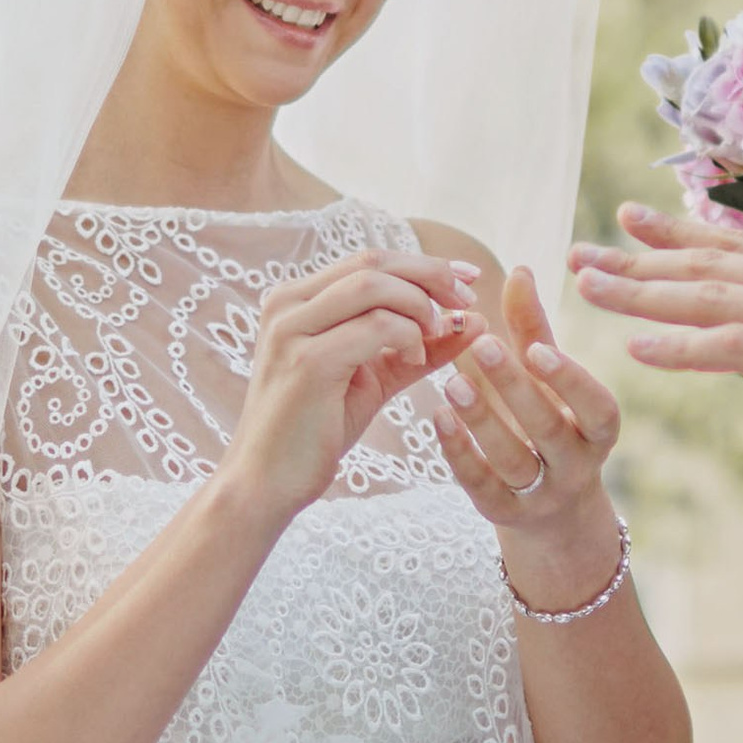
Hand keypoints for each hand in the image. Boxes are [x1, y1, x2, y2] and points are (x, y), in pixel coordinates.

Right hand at [222, 249, 481, 517]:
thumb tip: (474, 320)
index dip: (424, 264)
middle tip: (468, 301)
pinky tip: (414, 359)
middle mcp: (287, 303)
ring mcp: (292, 329)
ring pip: (374, 285)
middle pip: (373, 262)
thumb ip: (419, 346)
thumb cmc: (317, 429)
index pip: (369, 260)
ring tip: (437, 334)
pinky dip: (408, 336)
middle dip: (431, 275)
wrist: (267, 482)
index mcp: (296, 299)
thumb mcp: (375, 378)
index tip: (468, 279)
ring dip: (420, 305)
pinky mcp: (307, 361)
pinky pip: (374, 326)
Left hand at [434, 267, 628, 607]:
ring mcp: (541, 495)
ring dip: (481, 419)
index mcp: (599, 428)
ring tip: (452, 380)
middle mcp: (578, 466)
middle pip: (547, 428)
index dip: (569, 379)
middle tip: (482, 344)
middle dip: (514, 387)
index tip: (537, 348)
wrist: (554, 509)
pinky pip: (481, 487)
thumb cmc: (553, 421)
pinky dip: (459, 453)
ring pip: (512, 459)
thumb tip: (520, 268)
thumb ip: (533, 328)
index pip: (595, 405)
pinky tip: (436, 419)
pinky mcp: (504, 514)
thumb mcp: (549, 379)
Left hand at [567, 203, 742, 402]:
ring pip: (701, 296)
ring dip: (640, 293)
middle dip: (636, 259)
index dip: (679, 231)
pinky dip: (679, 347)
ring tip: (588, 286)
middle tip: (581, 253)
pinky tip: (636, 347)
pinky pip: (727, 346)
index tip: (633, 218)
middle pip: (701, 264)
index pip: (732, 245)